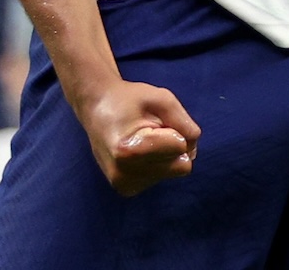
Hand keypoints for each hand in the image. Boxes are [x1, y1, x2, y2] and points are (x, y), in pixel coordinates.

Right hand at [74, 78, 200, 195]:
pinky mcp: (126, 190)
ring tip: (142, 139)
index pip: (181, 148)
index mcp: (129, 151)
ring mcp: (124, 186)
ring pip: (173, 173)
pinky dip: (157, 163)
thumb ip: (185, 123)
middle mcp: (123, 175)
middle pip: (181, 166)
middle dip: (173, 146)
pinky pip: (162, 177)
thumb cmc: (129, 100)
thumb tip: (193, 151)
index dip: (174, 130)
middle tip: (149, 130)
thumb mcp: (162, 99)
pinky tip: (139, 151)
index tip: (150, 120)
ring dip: (165, 154)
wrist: (96, 107)